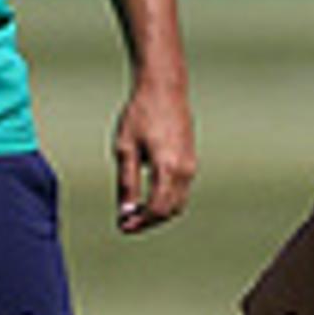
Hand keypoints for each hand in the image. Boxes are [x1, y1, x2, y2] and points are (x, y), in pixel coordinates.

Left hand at [113, 80, 195, 234]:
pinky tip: (147, 194)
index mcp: (167, 168)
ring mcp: (191, 165)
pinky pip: (181, 189)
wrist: (164, 88)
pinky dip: (166, 199)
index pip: (157, 209)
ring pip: (178, 202)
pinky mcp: (191, 159)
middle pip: (170, 211)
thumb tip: (126, 212)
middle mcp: (184, 170)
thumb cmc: (140, 114)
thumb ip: (127, 183)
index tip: (122, 226)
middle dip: (149, 221)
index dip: (140, 223)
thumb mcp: (125, 149)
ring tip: (135, 211)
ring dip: (158, 211)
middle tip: (127, 222)